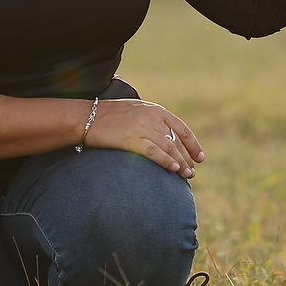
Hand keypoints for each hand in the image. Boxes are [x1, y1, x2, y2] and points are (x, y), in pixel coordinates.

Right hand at [86, 98, 203, 177]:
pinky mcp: (133, 140)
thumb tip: (162, 134)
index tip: (199, 157)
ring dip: (181, 163)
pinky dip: (167, 162)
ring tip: (187, 175)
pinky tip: (174, 170)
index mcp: (155, 110)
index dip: (193, 144)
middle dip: (188, 158)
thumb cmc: (107, 116)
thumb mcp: (134, 110)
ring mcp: (143, 128)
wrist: (86, 118)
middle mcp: (153, 117)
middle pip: (177, 141)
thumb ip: (150, 119)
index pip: (181, 129)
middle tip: (193, 172)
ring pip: (170, 148)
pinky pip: (156, 153)